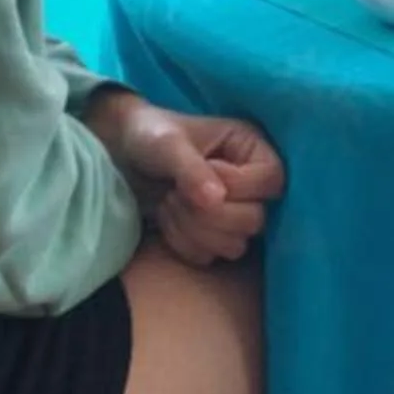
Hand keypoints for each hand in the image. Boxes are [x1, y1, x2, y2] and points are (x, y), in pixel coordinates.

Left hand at [84, 93, 284, 265]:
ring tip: (169, 203)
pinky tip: (166, 219)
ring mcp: (234, 212)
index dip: (237, 185)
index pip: (272, 180)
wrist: (122, 157)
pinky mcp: (214, 235)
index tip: (204, 170)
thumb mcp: (168, 145)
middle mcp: (250, 183)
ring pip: (236, 244)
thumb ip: (192, 169)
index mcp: (251, 149)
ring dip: (194, 229)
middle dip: (208, 213)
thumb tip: (216, 200)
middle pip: (256, 219)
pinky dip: (183, 243)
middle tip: (175, 191)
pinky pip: (211, 257)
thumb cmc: (150, 137)